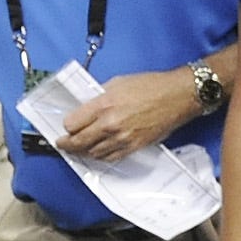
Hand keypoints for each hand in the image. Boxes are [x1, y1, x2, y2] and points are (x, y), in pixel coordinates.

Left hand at [56, 69, 197, 159]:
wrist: (178, 96)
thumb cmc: (152, 86)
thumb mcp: (118, 82)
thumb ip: (99, 97)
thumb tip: (87, 108)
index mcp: (104, 105)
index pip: (72, 123)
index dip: (67, 125)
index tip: (67, 125)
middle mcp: (110, 124)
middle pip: (78, 142)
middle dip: (67, 144)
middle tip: (62, 144)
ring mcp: (122, 138)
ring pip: (93, 153)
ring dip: (83, 152)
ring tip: (79, 149)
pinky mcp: (134, 147)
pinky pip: (110, 158)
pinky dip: (100, 157)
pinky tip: (97, 153)